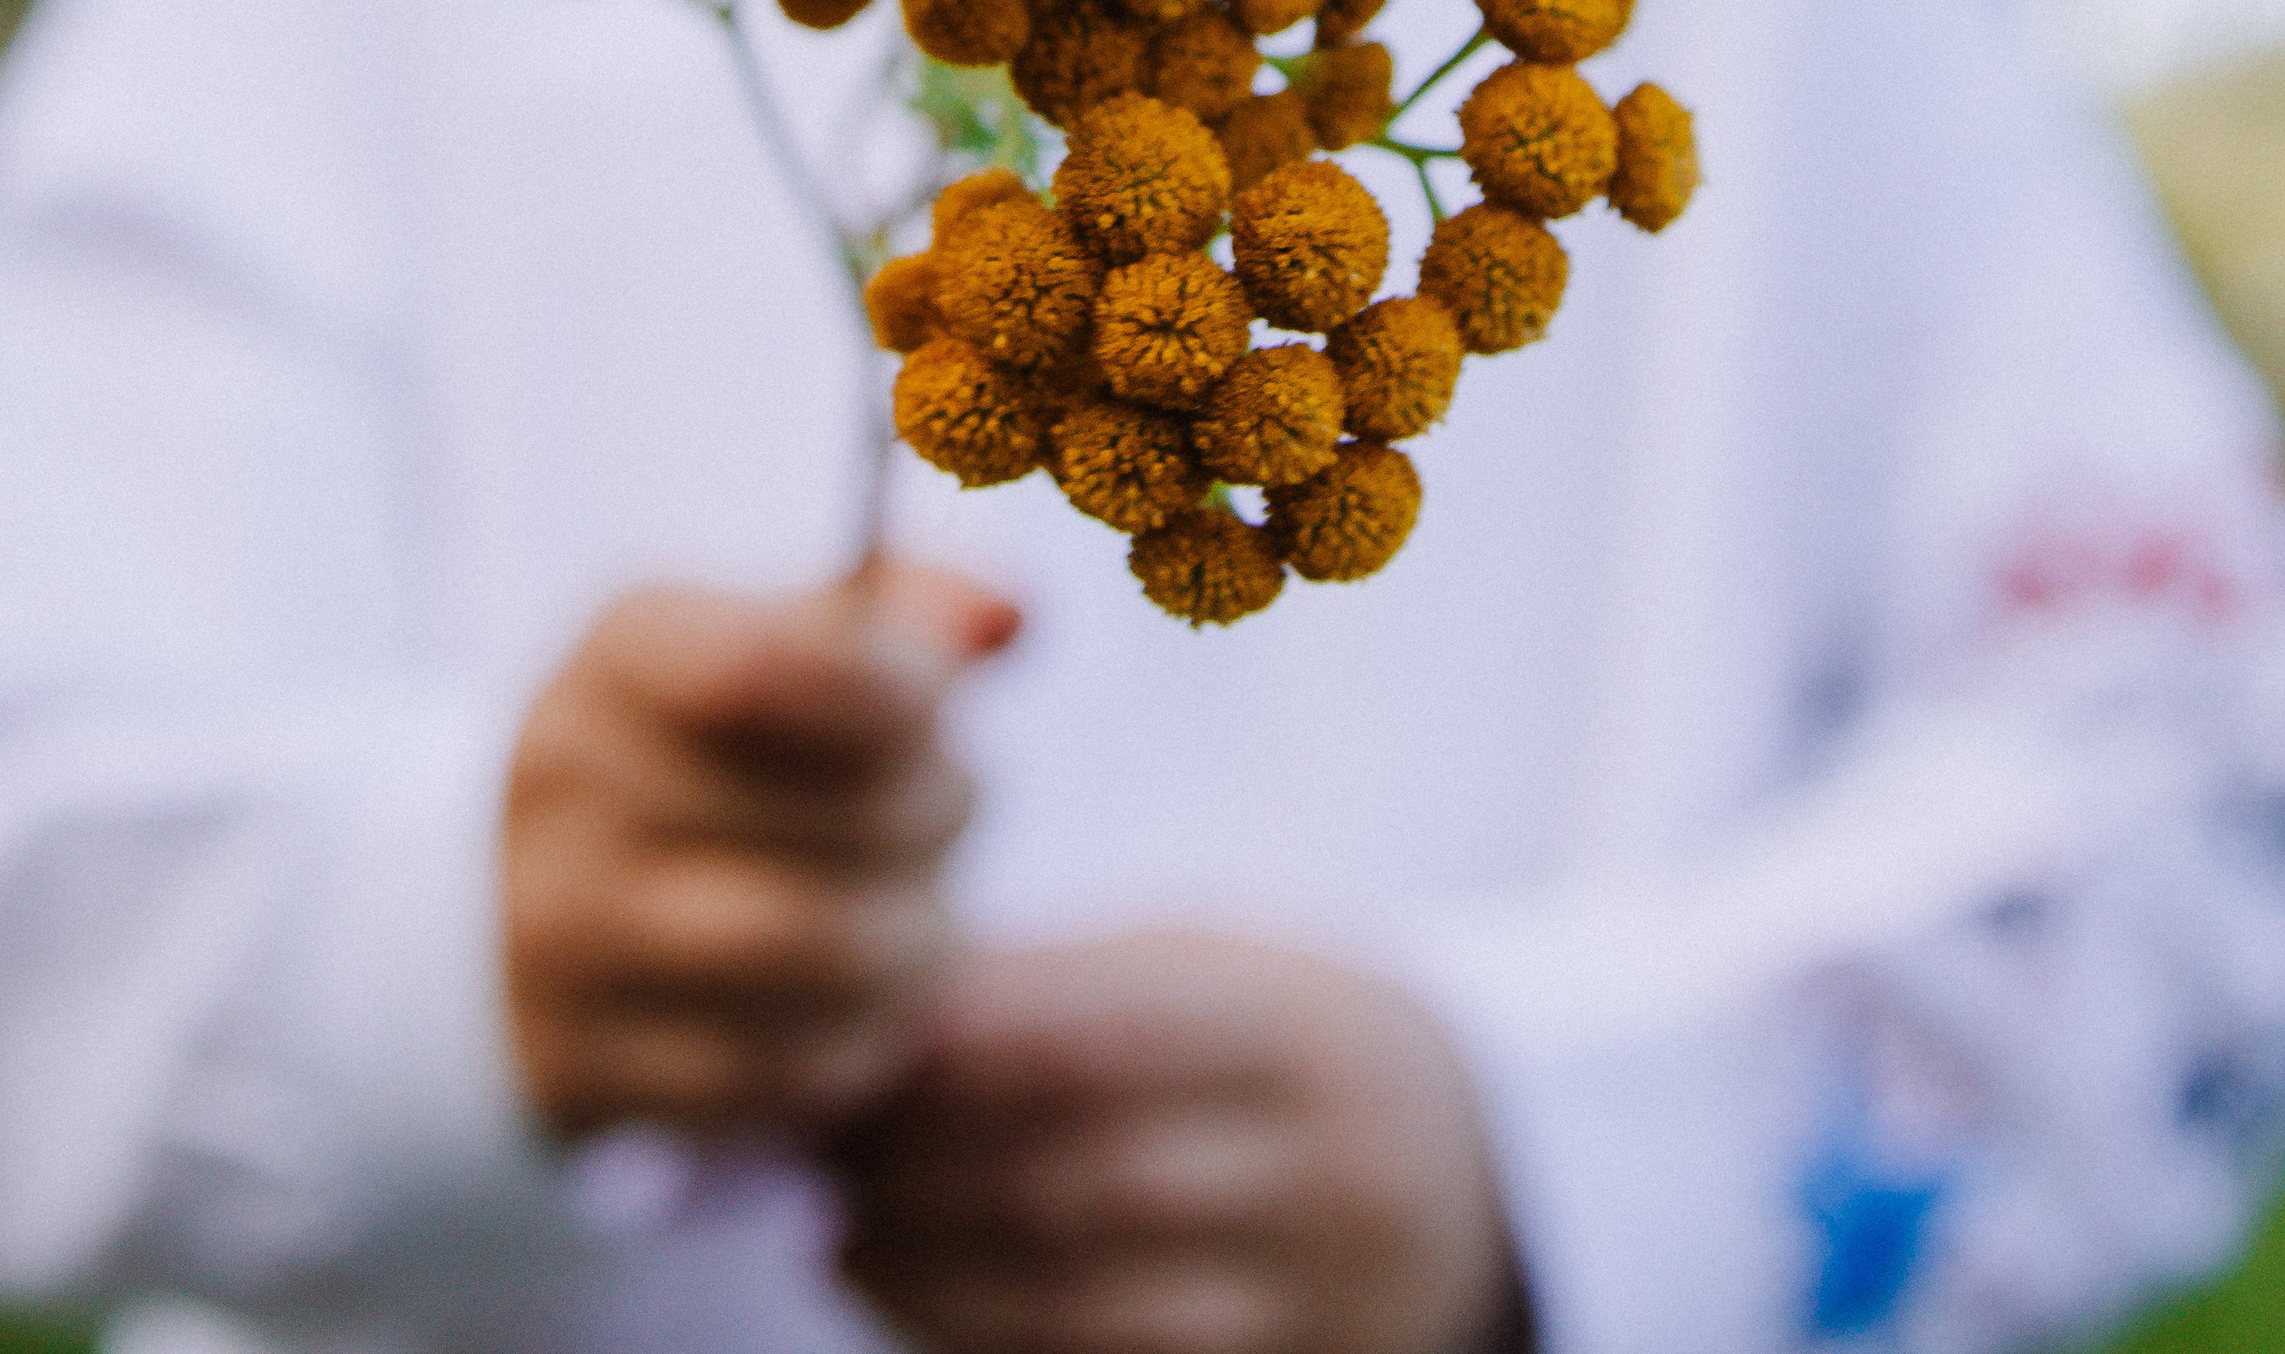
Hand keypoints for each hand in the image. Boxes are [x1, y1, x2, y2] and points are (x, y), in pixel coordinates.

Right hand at [503, 564, 1017, 1142]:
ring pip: (821, 948)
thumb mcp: (787, 638)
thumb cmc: (718, 740)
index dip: (895, 687)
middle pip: (835, 812)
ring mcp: (560, 935)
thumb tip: (1013, 615)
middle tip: (956, 798)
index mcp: (623, 649)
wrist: (541, 903)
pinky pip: (785, 1067)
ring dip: (918, 927)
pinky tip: (864, 991)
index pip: (766, 664)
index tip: (945, 697)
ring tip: (929, 901)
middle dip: (939, 806)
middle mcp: (565, 783)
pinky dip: (859, 1031)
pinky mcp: (590, 1067)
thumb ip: (906, 614)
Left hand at [832, 926, 1526, 1353]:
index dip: (951, 1058)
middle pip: (1076, 1183)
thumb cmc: (1284, 1039)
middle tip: (813, 1149)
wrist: (1472, 1168)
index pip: (1092, 1045)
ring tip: (840, 1232)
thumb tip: (883, 1009)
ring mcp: (1306, 1300)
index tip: (847, 1048)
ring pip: (1081, 1304)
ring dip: (933, 1273)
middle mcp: (1314, 1174)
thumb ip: (1063, 987)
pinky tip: (911, 1301)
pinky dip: (987, 1344)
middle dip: (920, 1171)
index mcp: (1291, 1034)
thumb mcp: (1213, 968)